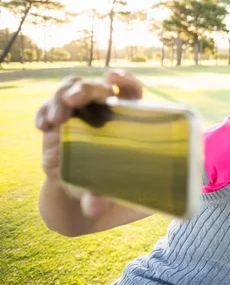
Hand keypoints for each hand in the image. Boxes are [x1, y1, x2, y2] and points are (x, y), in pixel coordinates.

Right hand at [35, 69, 142, 216]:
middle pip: (97, 87)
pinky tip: (43, 124)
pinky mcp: (59, 121)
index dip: (125, 80)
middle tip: (73, 99)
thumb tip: (93, 206)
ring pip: (71, 90)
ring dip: (61, 99)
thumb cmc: (110, 187)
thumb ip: (104, 198)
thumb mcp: (110, 193)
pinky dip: (44, 112)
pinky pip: (49, 108)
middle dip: (85, 89)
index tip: (113, 78)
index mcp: (129, 120)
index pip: (131, 91)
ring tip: (55, 119)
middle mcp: (104, 110)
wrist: (83, 195)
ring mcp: (80, 113)